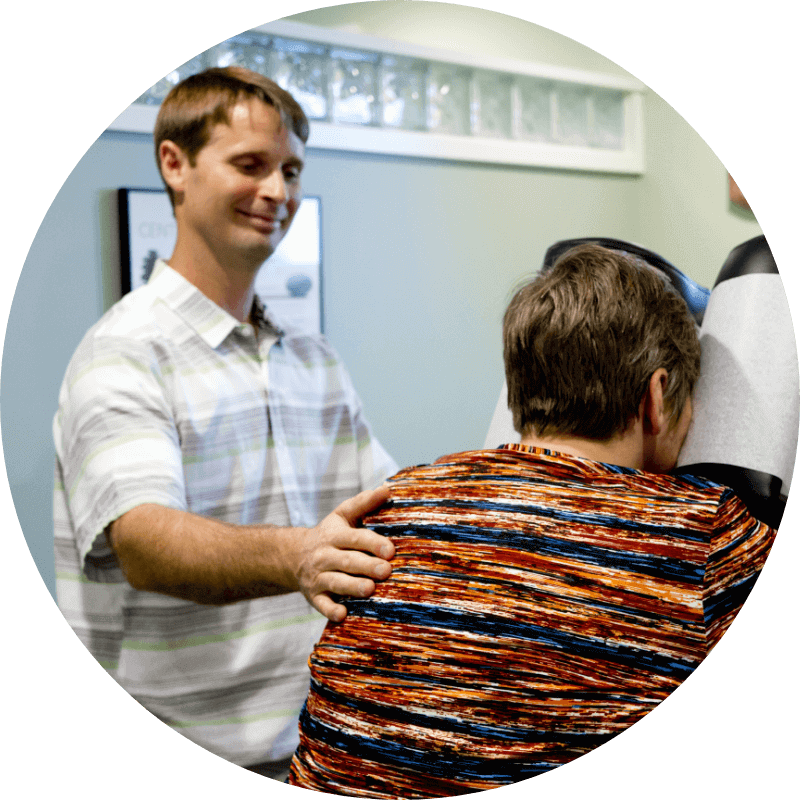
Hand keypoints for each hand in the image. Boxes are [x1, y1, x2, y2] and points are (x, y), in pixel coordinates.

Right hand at [295, 485, 394, 621]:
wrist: (293, 555)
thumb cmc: (329, 534)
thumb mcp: (342, 515)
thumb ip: (363, 503)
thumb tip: (387, 489)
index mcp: (334, 535)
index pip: (354, 538)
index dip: (372, 543)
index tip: (390, 550)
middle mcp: (325, 556)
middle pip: (347, 561)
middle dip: (367, 566)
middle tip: (387, 570)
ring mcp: (318, 577)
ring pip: (336, 582)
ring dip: (352, 587)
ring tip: (370, 590)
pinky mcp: (314, 596)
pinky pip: (321, 605)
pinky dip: (331, 611)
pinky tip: (343, 615)